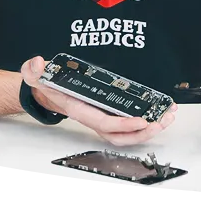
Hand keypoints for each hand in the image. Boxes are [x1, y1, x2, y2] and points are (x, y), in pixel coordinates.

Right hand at [19, 56, 175, 145]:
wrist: (47, 91)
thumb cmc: (47, 85)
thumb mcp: (36, 75)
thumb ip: (34, 70)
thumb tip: (38, 63)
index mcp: (81, 110)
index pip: (105, 123)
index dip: (124, 124)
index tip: (142, 119)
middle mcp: (93, 117)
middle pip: (120, 136)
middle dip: (143, 132)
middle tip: (162, 121)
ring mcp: (102, 117)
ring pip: (127, 133)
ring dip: (148, 129)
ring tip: (166, 118)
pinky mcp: (108, 113)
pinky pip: (128, 124)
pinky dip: (145, 122)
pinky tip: (159, 112)